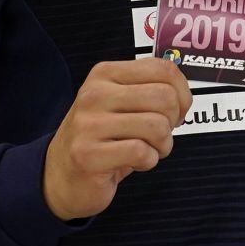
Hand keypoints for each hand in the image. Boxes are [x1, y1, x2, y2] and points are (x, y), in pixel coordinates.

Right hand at [43, 58, 191, 221]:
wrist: (60, 176)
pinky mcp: (88, 154)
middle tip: (160, 135)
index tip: (178, 110)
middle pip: (165, 97)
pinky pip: (141, 152)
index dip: (183, 93)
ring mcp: (89, 124)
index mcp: (106, 74)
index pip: (163, 69)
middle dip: (173, 121)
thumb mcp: (122, 103)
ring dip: (162, 144)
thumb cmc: (102, 138)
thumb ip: (150, 89)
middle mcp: (95, 94)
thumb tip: (184, 95)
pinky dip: (148, 161)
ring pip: (157, 126)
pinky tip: (135, 162)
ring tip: (148, 149)